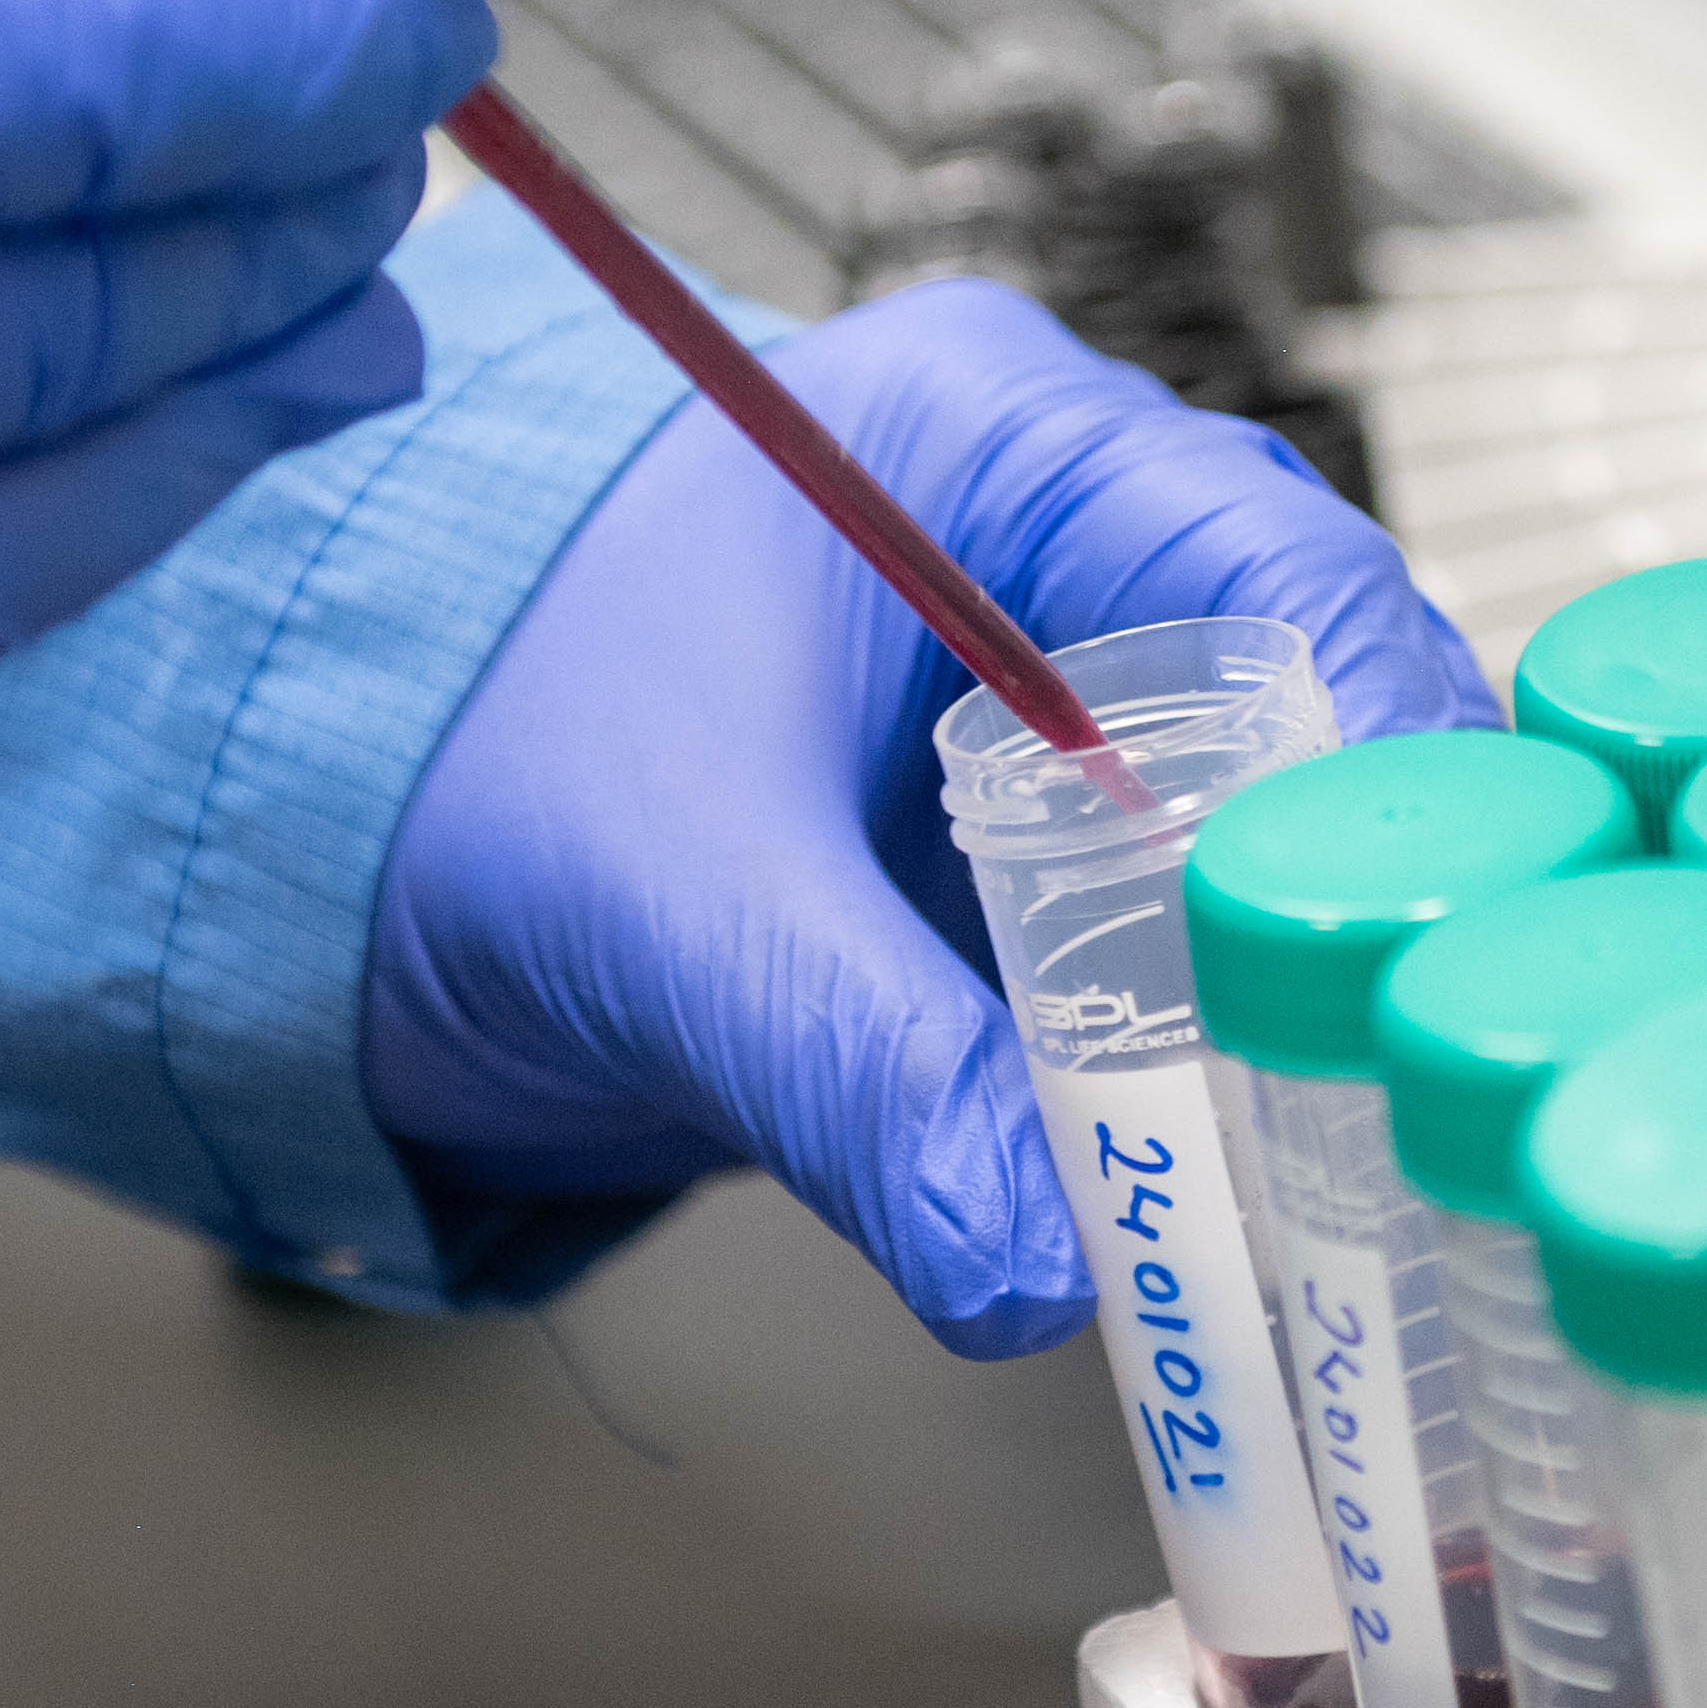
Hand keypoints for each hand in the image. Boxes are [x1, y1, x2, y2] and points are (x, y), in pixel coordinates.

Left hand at [361, 276, 1489, 1353]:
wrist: (299, 821)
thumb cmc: (449, 748)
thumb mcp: (667, 909)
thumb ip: (865, 1078)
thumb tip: (1051, 1265)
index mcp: (997, 442)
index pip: (1285, 573)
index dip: (1374, 764)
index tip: (1407, 951)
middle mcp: (1066, 539)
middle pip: (1320, 711)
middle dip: (1360, 906)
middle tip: (1395, 1090)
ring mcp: (1057, 695)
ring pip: (1271, 839)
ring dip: (1294, 1004)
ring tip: (1334, 1166)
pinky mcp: (1027, 843)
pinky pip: (1184, 943)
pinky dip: (1212, 1063)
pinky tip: (1234, 1179)